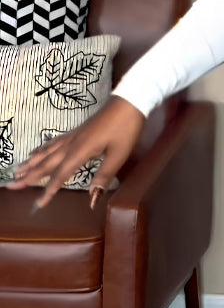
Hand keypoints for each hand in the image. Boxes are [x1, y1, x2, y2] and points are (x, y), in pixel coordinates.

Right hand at [7, 95, 145, 209]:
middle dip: (28, 176)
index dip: (49, 191)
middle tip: (11, 186)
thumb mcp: (119, 155)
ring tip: (17, 172)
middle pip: (46, 163)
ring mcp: (72, 136)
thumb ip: (104, 176)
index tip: (38, 204)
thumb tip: (93, 198)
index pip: (60, 175)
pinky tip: (35, 152)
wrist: (128, 102)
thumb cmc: (126, 129)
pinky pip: (52, 143)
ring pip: (46, 152)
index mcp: (80, 151)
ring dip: (30, 163)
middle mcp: (71, 144)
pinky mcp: (76, 132)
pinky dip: (41, 149)